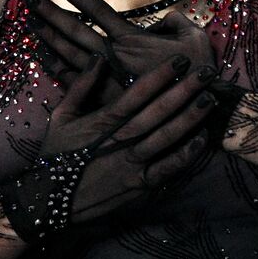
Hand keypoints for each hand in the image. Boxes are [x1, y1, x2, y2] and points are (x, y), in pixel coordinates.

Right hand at [6, 53, 219, 227]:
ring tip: (210, 99)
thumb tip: (99, 57)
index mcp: (103, 121)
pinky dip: (185, 154)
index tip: (180, 60)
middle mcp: (121, 140)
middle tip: (207, 72)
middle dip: (185, 90)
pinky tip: (201, 139)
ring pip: (167, 137)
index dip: (161, 75)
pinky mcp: (139, 186)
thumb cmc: (55, 155)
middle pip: (158, 111)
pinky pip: (167, 168)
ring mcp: (132, 164)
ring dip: (190, 117)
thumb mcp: (61, 116)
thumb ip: (81, 86)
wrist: (47, 201)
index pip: (137, 93)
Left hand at [24, 0, 216, 89]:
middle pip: (74, 32)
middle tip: (28, 0)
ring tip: (31, 25)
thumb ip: (174, 21)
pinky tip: (44, 60)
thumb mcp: (195, 37)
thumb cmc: (198, 73)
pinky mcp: (105, 100)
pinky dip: (57, 70)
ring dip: (49, 39)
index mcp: (132, 40)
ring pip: (69, 56)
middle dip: (51, 14)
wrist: (197, 110)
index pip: (98, 11)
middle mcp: (113, 57)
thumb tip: (161, 20)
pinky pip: (74, 84)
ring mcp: (106, 80)